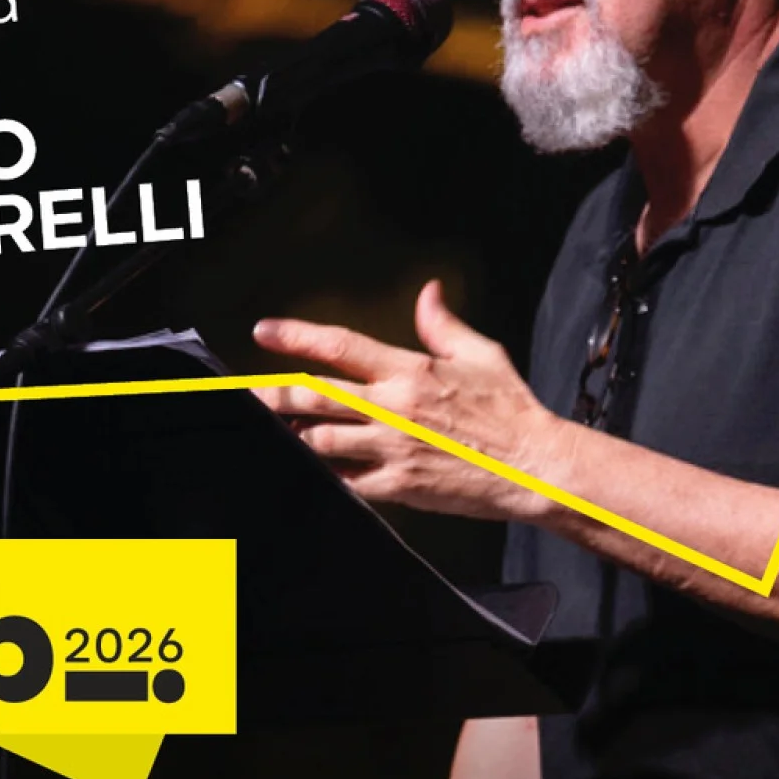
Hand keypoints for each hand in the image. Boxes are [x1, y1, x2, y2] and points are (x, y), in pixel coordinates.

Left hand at [252, 279, 573, 519]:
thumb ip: (443, 324)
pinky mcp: (398, 486)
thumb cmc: (510, 410)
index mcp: (410, 371)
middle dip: (271, 394)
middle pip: (314, 396)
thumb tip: (427, 292)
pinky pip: (346, 482)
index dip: (296, 336)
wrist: (536, 466)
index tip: (263, 331)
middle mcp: (394, 408)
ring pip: (320, 440)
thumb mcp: (480, 354)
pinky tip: (310, 468)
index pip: (340, 346)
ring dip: (294, 435)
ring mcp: (392, 449)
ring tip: (275, 430)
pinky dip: (325, 474)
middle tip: (242, 391)